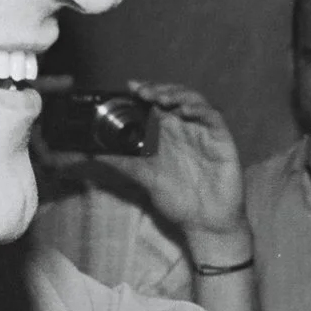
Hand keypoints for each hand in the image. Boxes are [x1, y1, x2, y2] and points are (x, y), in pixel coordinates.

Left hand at [96, 80, 251, 257]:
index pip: (156, 104)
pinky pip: (213, 117)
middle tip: (142, 92)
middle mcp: (185, 128)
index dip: (145, 91)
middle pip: (174, 96)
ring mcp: (203, 132)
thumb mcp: (143, 177)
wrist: (205, 222)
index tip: (130, 87)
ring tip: (161, 98)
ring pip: (193, 100)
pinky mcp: (221, 139)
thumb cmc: (178, 199)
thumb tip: (90, 153)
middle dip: (158, 89)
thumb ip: (120, 162)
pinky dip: (199, 109)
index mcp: (167, 134)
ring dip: (177, 94)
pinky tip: (185, 111)